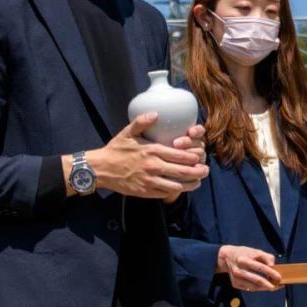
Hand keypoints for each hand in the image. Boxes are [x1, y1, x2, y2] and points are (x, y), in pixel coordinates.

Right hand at [86, 113, 209, 199]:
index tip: (199, 156)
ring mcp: (150, 181)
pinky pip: (166, 193)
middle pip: (183, 171)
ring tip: (198, 181)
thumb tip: (156, 114)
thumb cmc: (116, 150)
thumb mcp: (127, 132)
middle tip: (206, 170)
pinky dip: (177, 191)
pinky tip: (182, 188)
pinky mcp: (146, 192)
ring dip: (191, 184)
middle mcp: (153, 166)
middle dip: (198, 171)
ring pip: (177, 185)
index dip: (193, 157)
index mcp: (152, 151)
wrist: (101, 169)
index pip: (179, 155)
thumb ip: (142, 122)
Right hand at [216, 245, 281, 291]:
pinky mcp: (234, 284)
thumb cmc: (244, 253)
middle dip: (269, 285)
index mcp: (244, 259)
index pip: (260, 267)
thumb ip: (266, 257)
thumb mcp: (255, 251)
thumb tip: (273, 266)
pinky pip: (249, 288)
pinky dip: (258, 288)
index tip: (279, 278)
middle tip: (278, 286)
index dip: (271, 273)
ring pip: (254, 287)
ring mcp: (236, 278)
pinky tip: (263, 286)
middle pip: (257, 280)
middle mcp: (238, 269)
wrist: (227, 257)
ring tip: (273, 286)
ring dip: (265, 288)